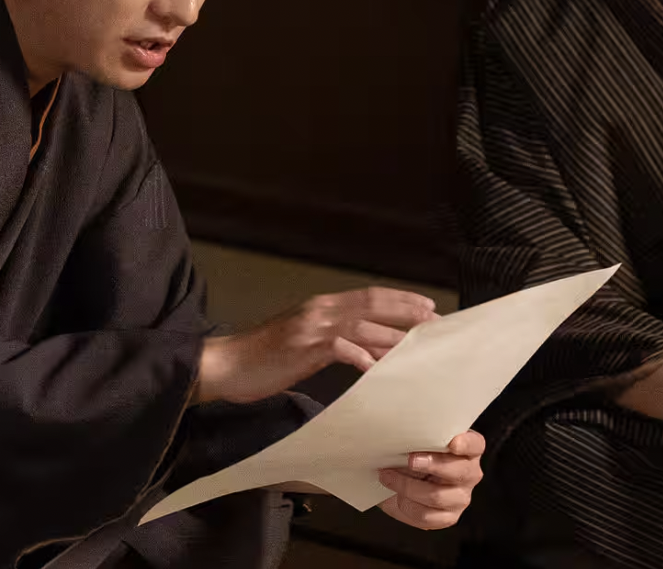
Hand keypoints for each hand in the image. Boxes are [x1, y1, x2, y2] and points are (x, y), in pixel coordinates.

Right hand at [197, 287, 437, 404]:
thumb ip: (336, 340)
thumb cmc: (265, 358)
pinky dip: (360, 355)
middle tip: (435, 320)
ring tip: (418, 345)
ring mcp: (311, 327)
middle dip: (407, 311)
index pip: (369, 295)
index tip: (427, 306)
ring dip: (393, 334)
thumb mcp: (305, 342)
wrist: (227, 365)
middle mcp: (320, 310)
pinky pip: (340, 347)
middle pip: (372, 304)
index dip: (401, 299)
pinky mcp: (302, 347)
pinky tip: (376, 366)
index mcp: (322, 306)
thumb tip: (371, 349)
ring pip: (362, 324)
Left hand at [378, 430, 484, 529]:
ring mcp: (460, 498)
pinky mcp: (447, 517)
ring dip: (407, 486)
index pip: (475, 444)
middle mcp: (470, 474)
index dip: (465, 444)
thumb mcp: (421, 441)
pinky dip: (406, 505)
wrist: (408, 482)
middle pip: (458, 472)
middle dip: (431, 465)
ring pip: (437, 496)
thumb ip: (420, 436)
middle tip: (409, 460)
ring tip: (388, 476)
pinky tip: (395, 496)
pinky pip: (426, 516)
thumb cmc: (416, 455)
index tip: (452, 442)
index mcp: (469, 450)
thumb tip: (399, 433)